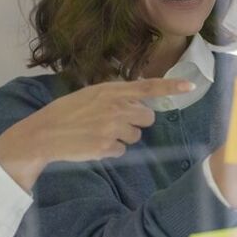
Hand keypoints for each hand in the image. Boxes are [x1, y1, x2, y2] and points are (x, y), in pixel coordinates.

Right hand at [0, 77, 193, 189]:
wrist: (44, 133)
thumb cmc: (67, 112)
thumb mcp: (90, 95)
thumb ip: (115, 96)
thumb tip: (139, 103)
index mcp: (111, 90)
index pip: (148, 86)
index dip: (171, 86)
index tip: (191, 86)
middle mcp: (115, 107)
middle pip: (147, 118)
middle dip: (136, 122)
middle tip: (113, 123)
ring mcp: (111, 128)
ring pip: (135, 136)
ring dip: (122, 138)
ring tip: (98, 133)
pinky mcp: (106, 147)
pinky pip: (121, 151)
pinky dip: (110, 150)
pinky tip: (92, 144)